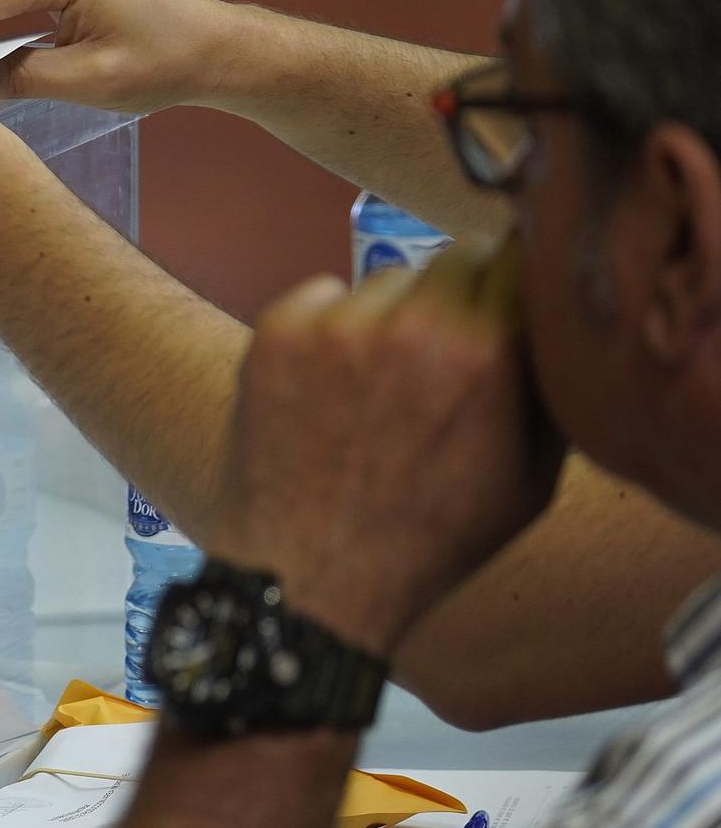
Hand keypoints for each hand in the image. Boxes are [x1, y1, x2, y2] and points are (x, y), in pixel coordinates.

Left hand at [214, 240, 565, 655]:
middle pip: (455, 257)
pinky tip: (331, 383)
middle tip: (445, 347)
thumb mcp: (533, 476)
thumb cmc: (429, 536)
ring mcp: (338, 323)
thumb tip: (550, 319)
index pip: (518, 256)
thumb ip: (547, 385)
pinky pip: (322, 294)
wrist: (311, 571)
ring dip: (394, 312)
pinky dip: (330, 324)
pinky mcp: (278, 329)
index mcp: (488, 353)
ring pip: (387, 279)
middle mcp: (413, 324)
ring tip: (382, 380)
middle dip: (460, 293)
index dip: (514, 280)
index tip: (507, 299)